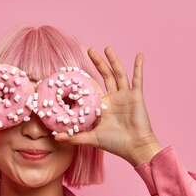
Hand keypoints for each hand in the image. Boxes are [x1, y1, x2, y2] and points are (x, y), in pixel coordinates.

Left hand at [54, 47, 162, 165]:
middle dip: (98, 63)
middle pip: (105, 76)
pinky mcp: (136, 96)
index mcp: (104, 107)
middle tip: (90, 50)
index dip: (86, 80)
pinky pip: (137, 78)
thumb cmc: (115, 144)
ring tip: (107, 48)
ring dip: (113, 60)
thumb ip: (74, 137)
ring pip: (118, 73)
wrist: (135, 148)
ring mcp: (125, 96)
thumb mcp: (92, 138)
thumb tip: (55, 138)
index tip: (77, 70)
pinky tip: (139, 55)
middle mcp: (114, 99)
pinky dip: (139, 66)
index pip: (93, 89)